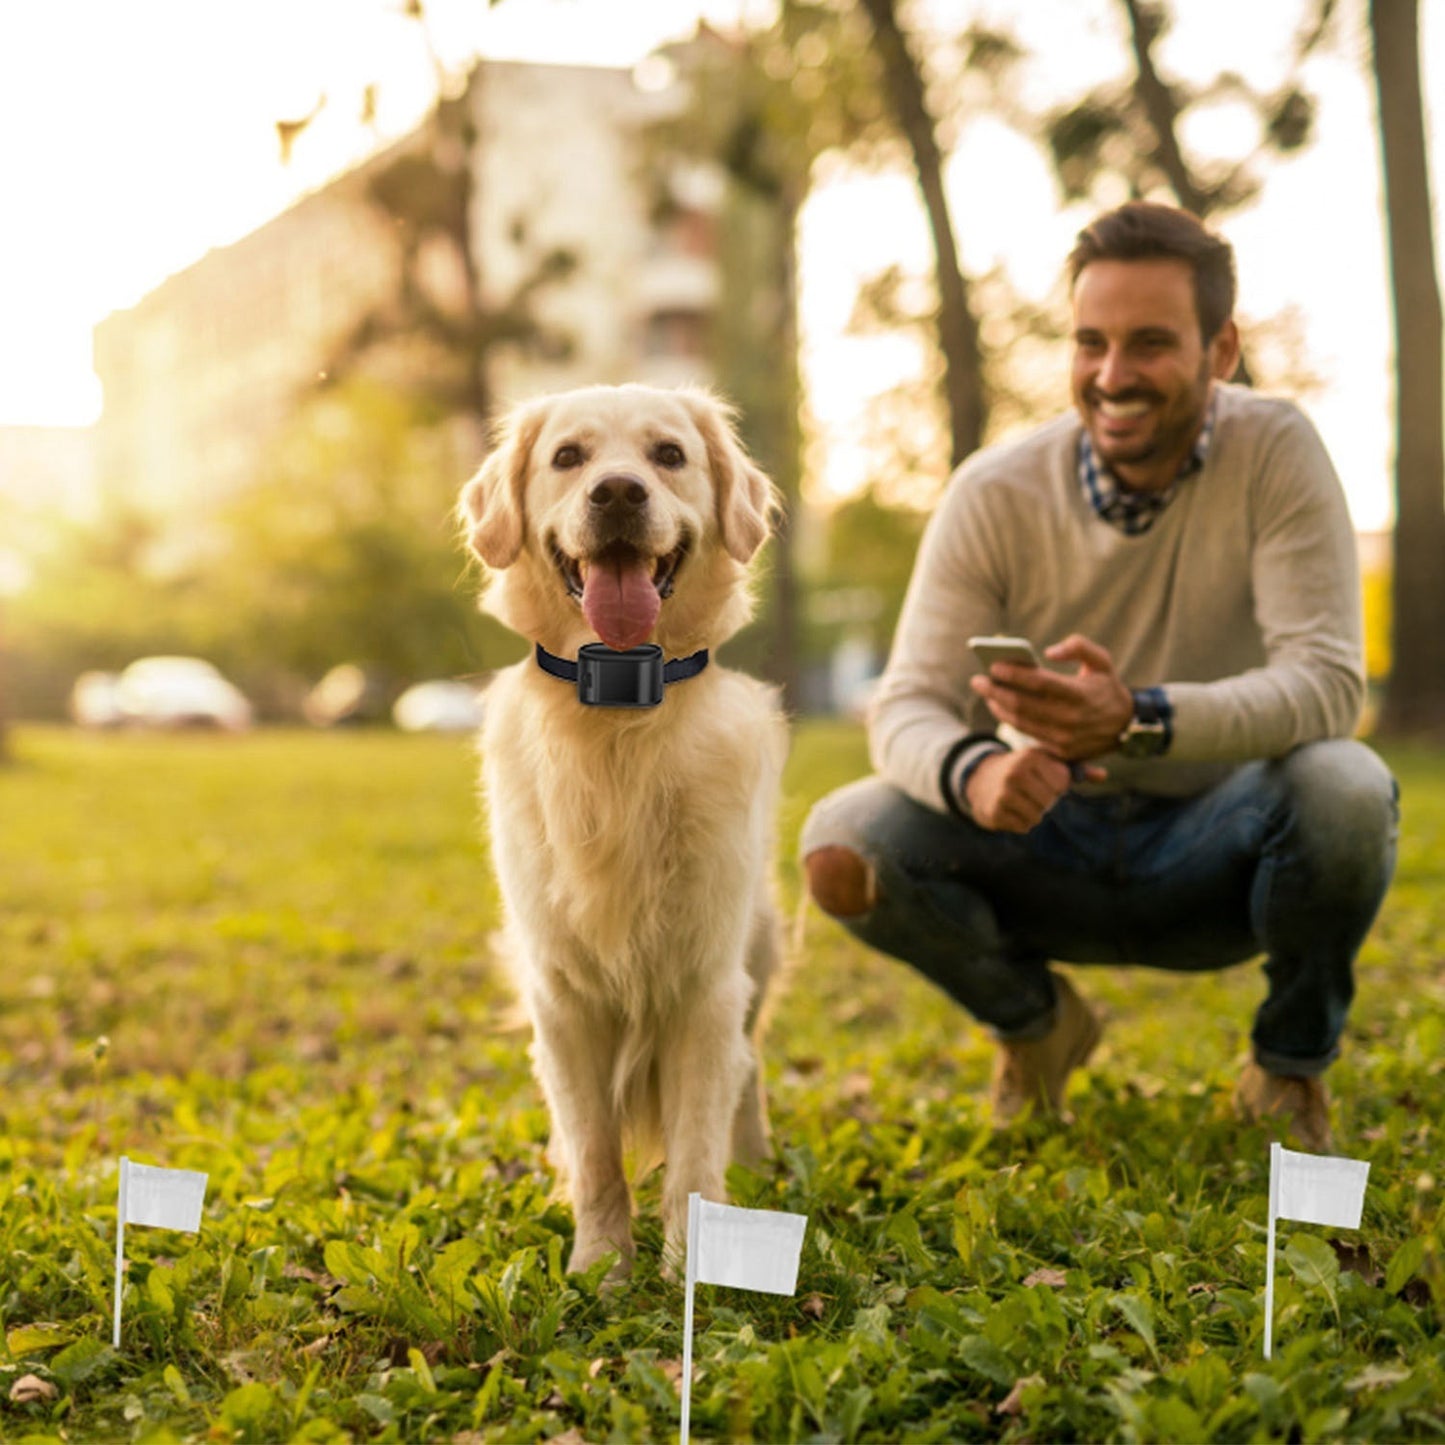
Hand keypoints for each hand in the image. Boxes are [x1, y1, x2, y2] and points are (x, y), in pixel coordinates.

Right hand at [965, 747, 1106, 832]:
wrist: (981, 780)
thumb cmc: (1024, 770)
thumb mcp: (1046, 762)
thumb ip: (1076, 769)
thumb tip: (1104, 776)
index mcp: (1030, 756)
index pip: (1062, 783)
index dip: (1056, 785)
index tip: (1043, 779)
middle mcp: (1015, 772)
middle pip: (1050, 801)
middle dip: (1045, 801)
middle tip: (1032, 793)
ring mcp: (1003, 793)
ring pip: (1038, 816)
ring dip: (1034, 813)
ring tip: (1022, 801)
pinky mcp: (995, 811)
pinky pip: (1024, 827)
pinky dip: (1022, 822)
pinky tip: (1012, 810)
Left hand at [968, 633, 1132, 760]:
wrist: (1126, 727)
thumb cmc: (1107, 687)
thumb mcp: (1102, 661)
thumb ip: (1078, 647)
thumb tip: (1049, 652)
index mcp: (1079, 694)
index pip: (1038, 683)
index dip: (1013, 674)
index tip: (993, 666)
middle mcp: (1070, 718)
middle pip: (1021, 704)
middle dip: (994, 691)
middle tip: (977, 680)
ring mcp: (1063, 738)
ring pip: (1020, 722)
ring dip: (997, 706)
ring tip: (986, 693)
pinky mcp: (1059, 751)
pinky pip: (1027, 734)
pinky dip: (1009, 720)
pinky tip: (999, 707)